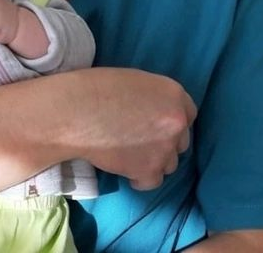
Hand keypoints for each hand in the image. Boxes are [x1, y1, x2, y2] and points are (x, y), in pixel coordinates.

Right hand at [71, 68, 195, 189]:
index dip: (170, 121)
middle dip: (163, 142)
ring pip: (169, 163)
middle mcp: (176, 121)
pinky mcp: (150, 170)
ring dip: (152, 160)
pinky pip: (152, 181)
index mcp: (174, 94)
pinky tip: (123, 168)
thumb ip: (152, 98)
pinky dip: (139, 177)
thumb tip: (152, 113)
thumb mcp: (133, 82)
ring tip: (126, 154)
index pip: (187, 114)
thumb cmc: (95, 89)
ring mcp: (165, 148)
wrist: (74, 112)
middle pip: (180, 141)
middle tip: (139, 141)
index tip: (155, 126)